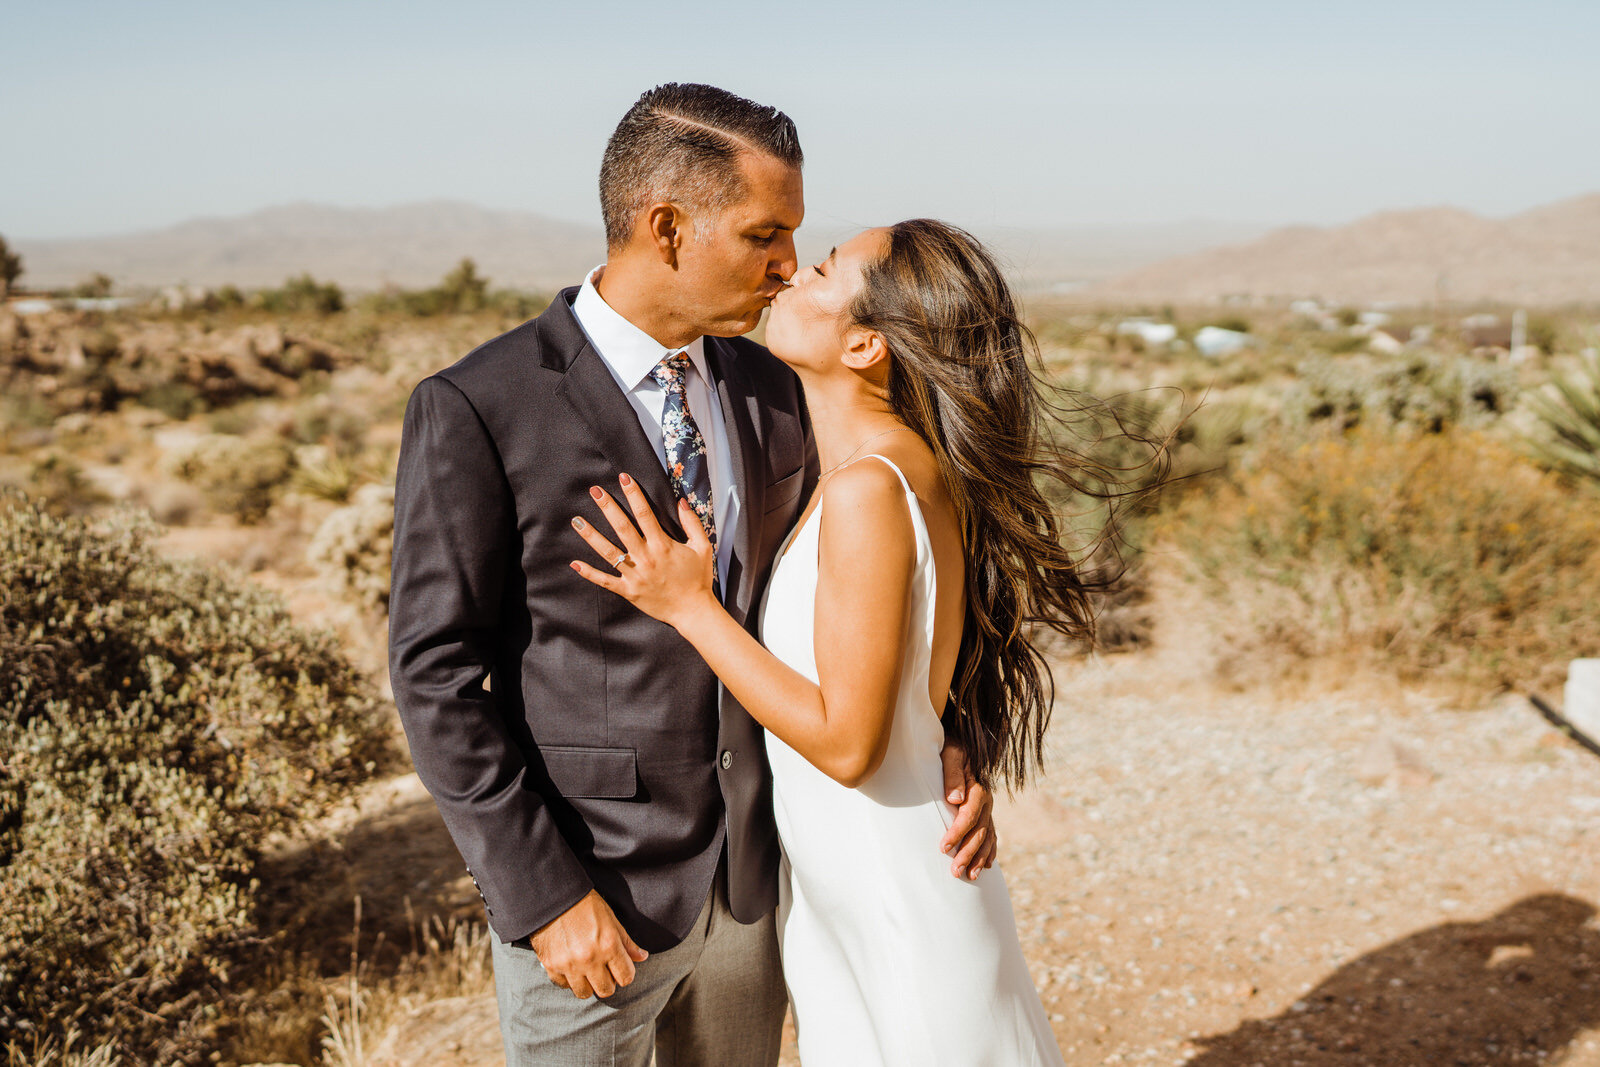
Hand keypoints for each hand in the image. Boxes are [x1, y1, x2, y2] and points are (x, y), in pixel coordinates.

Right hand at [528, 889, 649, 998]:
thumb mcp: (612, 919)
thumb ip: (627, 942)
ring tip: (586, 969)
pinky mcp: (552, 965)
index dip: (625, 974)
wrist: (555, 897)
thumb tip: (642, 957)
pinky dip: (569, 979)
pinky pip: (564, 985)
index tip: (620, 968)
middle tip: (603, 970)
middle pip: (606, 990)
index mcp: (609, 945)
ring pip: (584, 993)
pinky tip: (571, 965)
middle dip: (608, 982)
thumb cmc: (586, 905)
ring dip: (588, 984)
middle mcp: (590, 958)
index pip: (626, 977)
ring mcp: (569, 964)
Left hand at [570, 474, 718, 629]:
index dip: (633, 494)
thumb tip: (681, 501)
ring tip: (576, 521)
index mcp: (663, 546)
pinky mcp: (628, 591)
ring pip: (608, 552)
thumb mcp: (703, 548)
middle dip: (608, 507)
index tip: (623, 478)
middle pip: (622, 528)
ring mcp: (635, 575)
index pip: (645, 514)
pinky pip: (605, 581)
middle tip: (594, 491)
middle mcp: (646, 558)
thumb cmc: (698, 579)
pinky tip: (574, 563)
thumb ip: (692, 523)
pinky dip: (589, 573)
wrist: (693, 611)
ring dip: (591, 536)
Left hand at [939, 739, 996, 880]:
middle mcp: (987, 801)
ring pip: (987, 837)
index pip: (968, 815)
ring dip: (979, 858)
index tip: (942, 847)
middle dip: (967, 853)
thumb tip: (955, 798)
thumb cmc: (950, 749)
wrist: (960, 744)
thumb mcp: (949, 754)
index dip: (956, 833)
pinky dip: (989, 852)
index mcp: (978, 788)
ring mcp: (988, 809)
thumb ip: (952, 774)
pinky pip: (992, 835)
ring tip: (969, 876)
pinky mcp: (986, 814)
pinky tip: (985, 866)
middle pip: (979, 832)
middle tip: (954, 872)